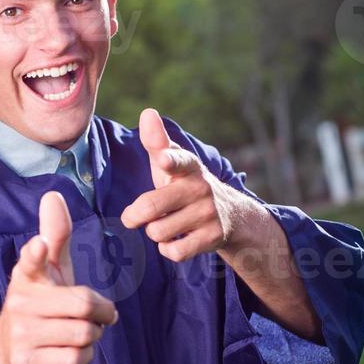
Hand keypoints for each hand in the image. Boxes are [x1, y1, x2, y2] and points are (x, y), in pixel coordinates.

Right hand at [0, 190, 118, 363]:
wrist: (6, 351)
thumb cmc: (39, 302)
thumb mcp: (47, 269)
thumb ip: (55, 234)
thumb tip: (53, 194)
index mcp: (27, 275)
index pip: (30, 261)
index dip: (35, 253)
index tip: (38, 246)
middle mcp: (21, 302)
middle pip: (84, 305)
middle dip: (102, 312)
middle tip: (101, 315)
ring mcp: (22, 334)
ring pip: (84, 334)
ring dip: (94, 335)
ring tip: (82, 332)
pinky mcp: (27, 362)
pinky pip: (77, 359)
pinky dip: (85, 355)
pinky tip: (73, 350)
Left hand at [120, 107, 247, 262]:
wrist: (230, 213)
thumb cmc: (185, 184)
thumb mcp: (173, 163)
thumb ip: (156, 141)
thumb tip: (147, 112)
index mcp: (188, 166)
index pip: (179, 161)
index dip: (169, 161)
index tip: (163, 160)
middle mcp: (200, 187)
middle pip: (150, 206)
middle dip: (135, 216)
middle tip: (133, 217)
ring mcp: (208, 213)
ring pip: (158, 232)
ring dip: (154, 232)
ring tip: (166, 224)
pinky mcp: (213, 237)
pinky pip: (175, 252)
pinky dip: (168, 250)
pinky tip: (174, 241)